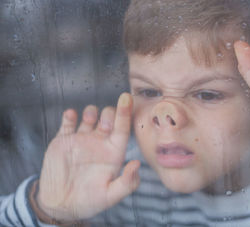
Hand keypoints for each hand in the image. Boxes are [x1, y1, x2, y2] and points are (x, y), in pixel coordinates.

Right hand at [35, 93, 139, 221]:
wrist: (60, 204)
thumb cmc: (89, 201)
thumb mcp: (110, 196)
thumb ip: (127, 183)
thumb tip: (136, 164)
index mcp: (114, 152)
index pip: (122, 128)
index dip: (125, 113)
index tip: (128, 97)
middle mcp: (100, 142)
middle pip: (109, 118)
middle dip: (109, 113)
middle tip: (105, 121)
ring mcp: (82, 139)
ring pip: (90, 115)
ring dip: (91, 111)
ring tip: (89, 118)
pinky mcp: (64, 140)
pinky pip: (67, 122)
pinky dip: (69, 116)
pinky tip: (71, 116)